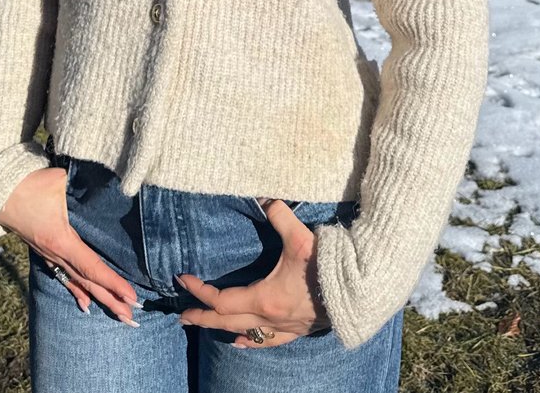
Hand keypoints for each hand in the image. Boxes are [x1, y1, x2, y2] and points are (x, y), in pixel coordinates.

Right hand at [0, 166, 140, 324]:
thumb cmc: (30, 184)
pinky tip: (85, 304)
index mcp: (61, 240)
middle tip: (133, 319)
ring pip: (77, 282)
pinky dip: (77, 291)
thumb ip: (82, 187)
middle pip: (87, 282)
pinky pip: (63, 276)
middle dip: (111, 301)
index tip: (132, 297)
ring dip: (99, 299)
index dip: (113, 283)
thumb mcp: (59, 181)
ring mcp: (49, 255)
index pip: (92, 267)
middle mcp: (55, 254)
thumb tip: (107, 181)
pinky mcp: (44, 251)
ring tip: (117, 315)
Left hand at [175, 198, 329, 347]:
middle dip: (202, 317)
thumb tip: (264, 197)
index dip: (199, 291)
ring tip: (206, 325)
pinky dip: (250, 341)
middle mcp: (269, 318)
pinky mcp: (297, 331)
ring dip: (222, 330)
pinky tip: (242, 342)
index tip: (183, 280)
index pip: (221, 299)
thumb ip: (279, 215)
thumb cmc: (326, 266)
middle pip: (226, 322)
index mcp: (264, 297)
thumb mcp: (300, 237)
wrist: (357, 291)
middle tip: (182, 315)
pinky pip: (267, 342)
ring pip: (244, 335)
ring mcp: (283, 328)